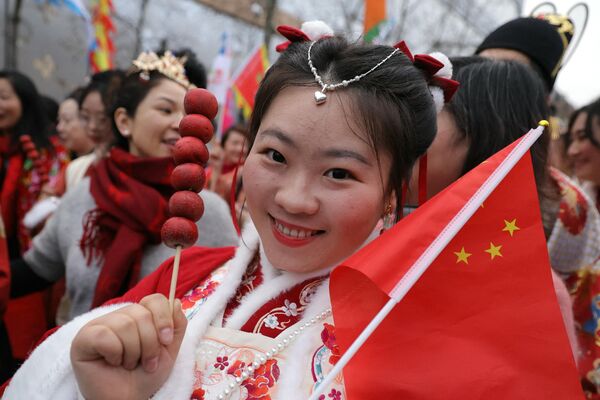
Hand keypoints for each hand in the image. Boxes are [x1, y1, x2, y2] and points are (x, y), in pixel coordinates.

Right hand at [71, 294, 186, 399]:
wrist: (128, 399)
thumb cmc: (145, 375)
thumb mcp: (169, 350)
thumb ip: (176, 326)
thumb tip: (176, 302)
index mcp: (138, 315)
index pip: (154, 300)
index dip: (163, 319)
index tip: (166, 341)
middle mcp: (118, 316)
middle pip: (141, 314)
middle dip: (150, 343)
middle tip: (147, 362)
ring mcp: (99, 325)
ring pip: (125, 325)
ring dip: (133, 352)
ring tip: (129, 365)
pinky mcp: (83, 339)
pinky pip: (105, 336)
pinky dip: (115, 353)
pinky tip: (112, 362)